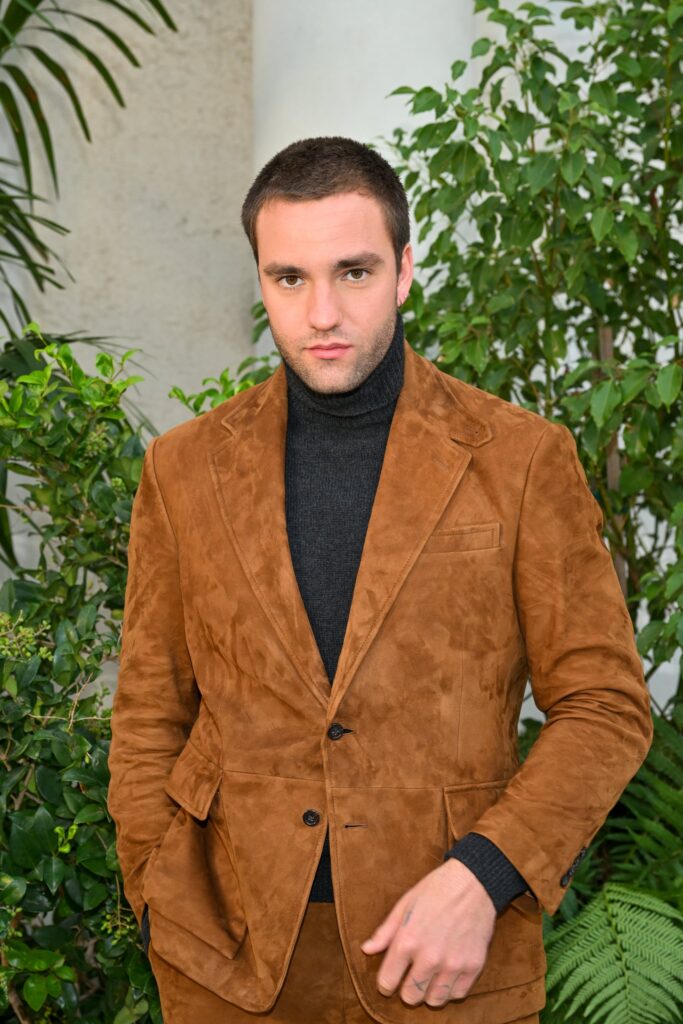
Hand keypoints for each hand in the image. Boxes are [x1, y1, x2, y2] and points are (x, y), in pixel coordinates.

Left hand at [359, 859, 496, 1007]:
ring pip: (435, 1000)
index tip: (389, 980)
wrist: (473, 882)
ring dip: (429, 993)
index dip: (385, 984)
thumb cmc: (435, 890)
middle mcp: (429, 957)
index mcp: (407, 941)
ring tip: (430, 978)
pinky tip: (447, 974)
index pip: (387, 982)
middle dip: (407, 991)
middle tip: (410, 979)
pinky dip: (451, 989)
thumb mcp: (405, 904)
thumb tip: (367, 950)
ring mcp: (453, 964)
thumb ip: (385, 932)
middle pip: (411, 997)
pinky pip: (458, 994)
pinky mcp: (473, 966)